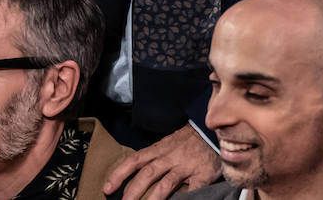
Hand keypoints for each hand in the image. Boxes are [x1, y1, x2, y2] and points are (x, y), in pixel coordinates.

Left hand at [103, 124, 222, 199]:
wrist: (215, 130)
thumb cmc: (191, 139)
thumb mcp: (170, 143)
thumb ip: (157, 157)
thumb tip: (139, 173)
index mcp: (160, 149)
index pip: (135, 160)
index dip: (119, 174)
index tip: (107, 188)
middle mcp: (170, 157)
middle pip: (147, 174)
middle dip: (132, 191)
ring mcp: (185, 166)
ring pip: (165, 184)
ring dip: (153, 199)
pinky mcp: (202, 174)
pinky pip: (193, 189)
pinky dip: (186, 198)